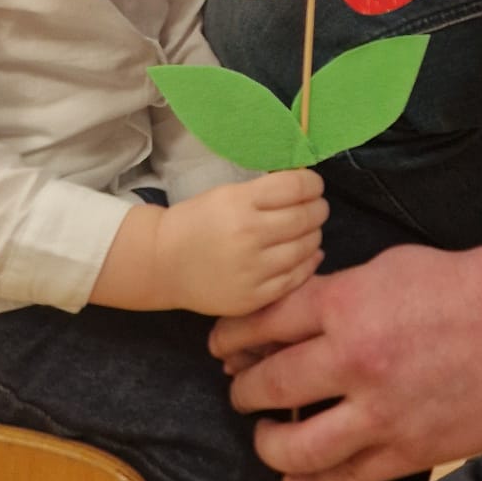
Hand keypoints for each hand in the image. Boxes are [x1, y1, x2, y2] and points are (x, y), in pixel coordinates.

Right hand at [159, 169, 328, 316]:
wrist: (163, 264)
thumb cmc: (196, 222)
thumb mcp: (226, 193)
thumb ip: (265, 191)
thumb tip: (306, 185)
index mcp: (240, 202)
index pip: (296, 187)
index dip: (313, 184)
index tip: (314, 186)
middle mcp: (250, 235)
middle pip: (306, 217)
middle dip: (318, 208)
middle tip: (317, 207)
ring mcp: (253, 269)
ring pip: (306, 247)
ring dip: (315, 234)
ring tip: (310, 230)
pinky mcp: (254, 296)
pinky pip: (296, 277)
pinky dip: (309, 262)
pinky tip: (309, 253)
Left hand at [209, 243, 481, 480]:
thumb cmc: (458, 283)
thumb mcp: (385, 267)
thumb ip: (337, 296)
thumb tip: (294, 321)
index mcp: (344, 305)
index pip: (263, 324)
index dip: (232, 337)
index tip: (222, 346)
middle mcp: (353, 360)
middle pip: (268, 385)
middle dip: (242, 390)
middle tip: (240, 391)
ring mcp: (381, 412)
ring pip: (296, 446)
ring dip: (269, 443)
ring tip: (266, 436)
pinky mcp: (409, 449)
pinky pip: (344, 478)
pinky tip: (296, 478)